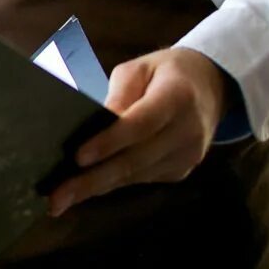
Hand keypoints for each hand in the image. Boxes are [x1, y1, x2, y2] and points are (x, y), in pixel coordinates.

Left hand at [48, 47, 228, 216]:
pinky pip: (140, 180)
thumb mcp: (139, 68)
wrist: (212, 87)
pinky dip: (111, 184)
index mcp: (177, 98)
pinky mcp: (181, 171)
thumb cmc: (166, 73)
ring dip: (95, 189)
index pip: (140, 124)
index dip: (109, 142)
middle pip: (134, 160)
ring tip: (60, 200)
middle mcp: (187, 132)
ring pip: (134, 176)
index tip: (78, 158)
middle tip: (56, 198)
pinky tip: (84, 190)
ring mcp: (186, 156)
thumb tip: (97, 125)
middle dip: (91, 181)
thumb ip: (119, 94)